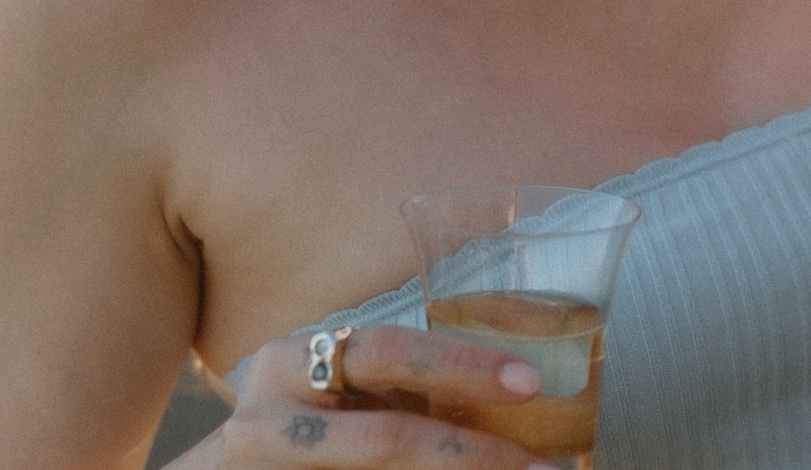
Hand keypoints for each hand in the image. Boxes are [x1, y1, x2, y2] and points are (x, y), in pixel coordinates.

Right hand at [170, 324, 555, 469]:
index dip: (461, 365)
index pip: (387, 353)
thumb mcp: (333, 387)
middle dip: (470, 452)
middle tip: (541, 466)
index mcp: (291, 363)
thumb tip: (515, 387)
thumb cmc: (301, 420)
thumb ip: (396, 383)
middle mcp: (269, 420)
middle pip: (386, 438)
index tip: (530, 382)